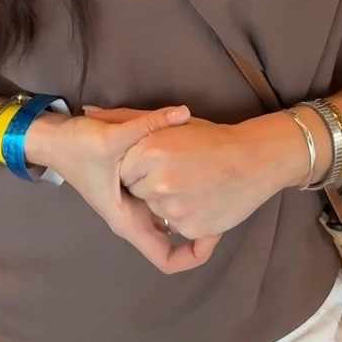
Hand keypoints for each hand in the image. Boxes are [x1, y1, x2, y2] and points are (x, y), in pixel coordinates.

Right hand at [25, 106, 221, 274]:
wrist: (53, 139)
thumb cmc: (77, 147)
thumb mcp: (111, 137)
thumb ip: (147, 124)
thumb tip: (183, 113)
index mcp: (127, 220)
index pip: (166, 259)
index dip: (193, 255)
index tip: (213, 235)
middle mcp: (132, 218)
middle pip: (172, 239)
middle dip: (198, 229)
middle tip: (221, 204)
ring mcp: (133, 204)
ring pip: (168, 218)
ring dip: (189, 209)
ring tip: (212, 189)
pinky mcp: (133, 189)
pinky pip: (162, 200)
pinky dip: (177, 193)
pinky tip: (193, 171)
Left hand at [92, 107, 305, 238]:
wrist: (254, 158)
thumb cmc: (211, 137)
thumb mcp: (169, 122)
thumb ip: (126, 118)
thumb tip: (88, 112)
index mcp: (149, 153)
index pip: (126, 171)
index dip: (143, 167)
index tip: (164, 159)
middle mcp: (158, 183)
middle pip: (139, 193)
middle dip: (153, 185)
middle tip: (182, 171)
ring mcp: (175, 208)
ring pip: (156, 212)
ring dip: (169, 204)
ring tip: (194, 184)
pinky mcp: (191, 228)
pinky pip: (175, 229)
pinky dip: (186, 219)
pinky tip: (202, 199)